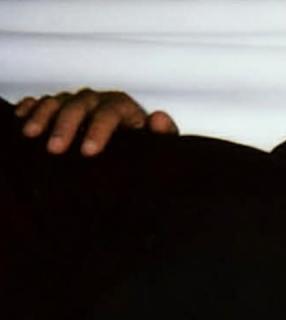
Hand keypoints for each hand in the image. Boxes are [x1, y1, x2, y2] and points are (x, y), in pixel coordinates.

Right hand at [14, 88, 177, 155]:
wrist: (134, 151)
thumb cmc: (145, 149)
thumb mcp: (158, 146)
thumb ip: (164, 135)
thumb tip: (159, 119)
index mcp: (123, 107)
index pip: (111, 112)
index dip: (99, 129)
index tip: (89, 151)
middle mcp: (98, 101)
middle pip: (79, 105)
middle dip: (65, 126)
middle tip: (55, 150)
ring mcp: (78, 103)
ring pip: (58, 101)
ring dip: (43, 116)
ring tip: (31, 135)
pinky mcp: (63, 108)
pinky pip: (43, 102)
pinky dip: (31, 108)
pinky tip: (21, 118)